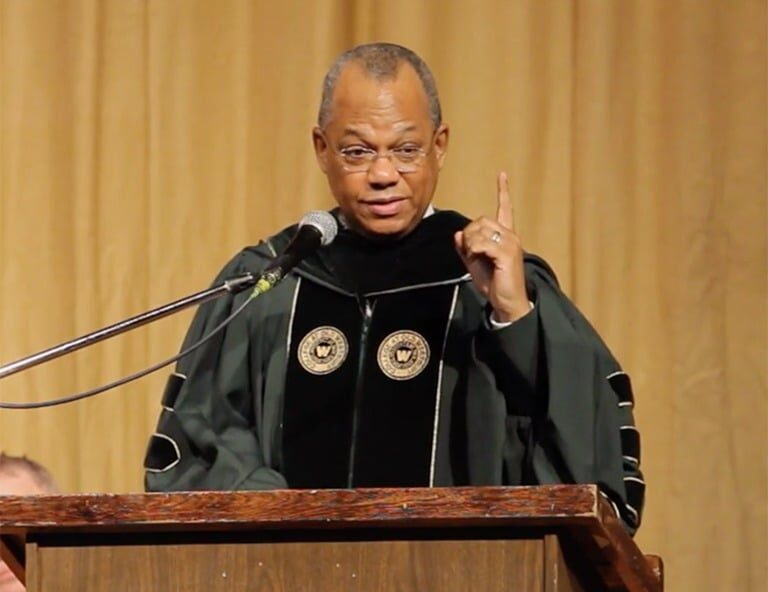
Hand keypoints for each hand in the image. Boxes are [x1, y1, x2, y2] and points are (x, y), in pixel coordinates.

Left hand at [453, 172, 529, 322]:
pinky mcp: (507, 253)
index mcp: (505, 236)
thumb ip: (466, 248)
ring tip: (476, 259)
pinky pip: (482, 243)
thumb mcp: (474, 264)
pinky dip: (474, 251)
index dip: (503, 191)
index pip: (505, 208)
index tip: (502, 174)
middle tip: (471, 253)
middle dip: (469, 236)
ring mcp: (510, 243)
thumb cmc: (494, 283)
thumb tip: (458, 234)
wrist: (507, 302)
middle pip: (480, 220)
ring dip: (470, 245)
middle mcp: (510, 236)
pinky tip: (478, 259)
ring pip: (479, 231)